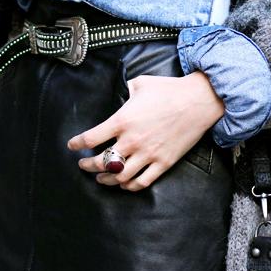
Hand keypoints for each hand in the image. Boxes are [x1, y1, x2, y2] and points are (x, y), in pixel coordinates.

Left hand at [67, 71, 223, 190]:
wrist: (199, 101)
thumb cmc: (170, 90)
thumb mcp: (141, 84)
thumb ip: (125, 90)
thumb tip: (121, 93)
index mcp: (122, 120)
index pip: (91, 138)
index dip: (77, 144)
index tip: (72, 145)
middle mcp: (132, 140)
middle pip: (101, 162)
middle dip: (88, 166)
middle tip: (83, 165)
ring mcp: (148, 154)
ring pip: (119, 176)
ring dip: (106, 179)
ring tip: (100, 177)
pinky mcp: (163, 163)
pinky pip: (141, 182)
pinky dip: (129, 186)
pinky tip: (123, 183)